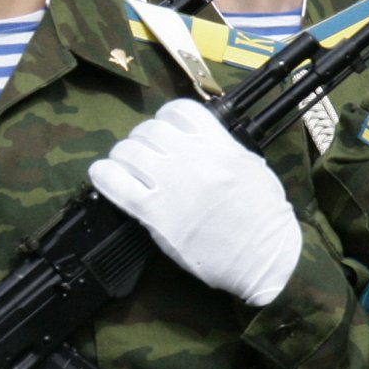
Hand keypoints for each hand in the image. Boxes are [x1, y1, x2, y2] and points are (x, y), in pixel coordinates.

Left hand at [88, 99, 302, 305]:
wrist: (265, 258)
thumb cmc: (265, 217)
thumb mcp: (251, 168)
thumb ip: (221, 149)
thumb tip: (195, 141)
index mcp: (220, 145)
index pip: (180, 110)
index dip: (166, 118)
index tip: (165, 131)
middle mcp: (193, 158)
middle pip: (150, 129)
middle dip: (143, 139)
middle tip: (143, 154)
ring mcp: (172, 184)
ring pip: (128, 151)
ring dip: (122, 156)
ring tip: (125, 167)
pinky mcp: (155, 213)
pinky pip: (117, 184)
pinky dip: (105, 176)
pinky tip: (103, 176)